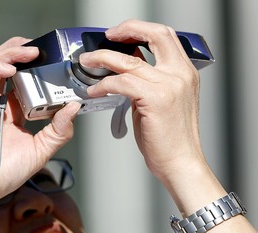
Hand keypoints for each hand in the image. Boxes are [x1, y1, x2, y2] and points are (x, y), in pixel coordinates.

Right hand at [0, 37, 79, 202]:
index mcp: (14, 111)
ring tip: (29, 52)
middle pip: (7, 65)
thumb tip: (74, 107)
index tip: (53, 61)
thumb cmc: (5, 171)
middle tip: (40, 49)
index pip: (24, 80)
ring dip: (10, 54)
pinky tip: (9, 71)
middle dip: (22, 52)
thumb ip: (59, 130)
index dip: (36, 68)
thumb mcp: (42, 149)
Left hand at [79, 19, 203, 181]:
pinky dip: (104, 84)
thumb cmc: (171, 138)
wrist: (180, 162)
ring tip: (88, 63)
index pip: (164, 36)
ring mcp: (169, 85)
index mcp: (184, 72)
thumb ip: (148, 83)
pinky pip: (121, 83)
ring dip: (102, 59)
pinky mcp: (155, 99)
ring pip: (128, 61)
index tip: (120, 33)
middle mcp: (180, 74)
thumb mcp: (163, 102)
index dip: (140, 29)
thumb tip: (126, 72)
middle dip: (125, 30)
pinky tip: (95, 90)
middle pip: (154, 35)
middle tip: (105, 37)